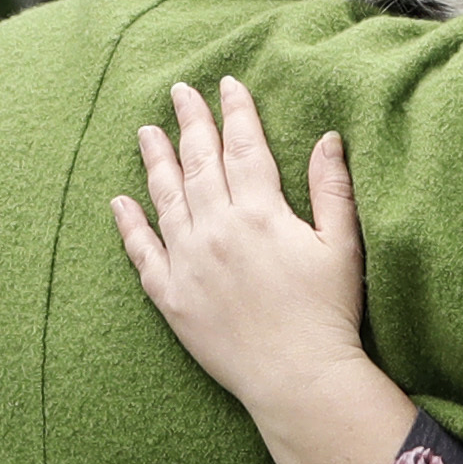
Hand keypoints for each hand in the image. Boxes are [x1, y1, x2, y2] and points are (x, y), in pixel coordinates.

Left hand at [114, 77, 366, 406]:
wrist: (297, 379)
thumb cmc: (328, 314)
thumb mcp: (342, 247)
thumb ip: (332, 189)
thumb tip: (327, 138)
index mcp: (261, 213)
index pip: (243, 148)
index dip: (235, 112)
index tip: (226, 85)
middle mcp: (217, 230)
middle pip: (198, 163)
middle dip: (190, 122)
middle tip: (179, 91)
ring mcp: (188, 263)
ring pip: (165, 198)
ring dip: (155, 160)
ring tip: (147, 131)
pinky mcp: (171, 297)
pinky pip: (142, 253)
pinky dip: (129, 225)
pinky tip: (120, 202)